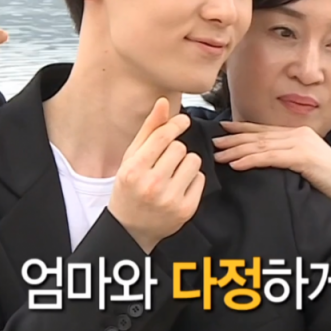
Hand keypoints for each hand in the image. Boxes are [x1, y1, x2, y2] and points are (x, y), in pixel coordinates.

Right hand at [107, 98, 205, 252]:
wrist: (130, 228)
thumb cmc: (129, 188)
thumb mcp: (131, 158)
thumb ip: (149, 130)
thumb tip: (164, 102)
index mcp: (134, 169)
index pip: (162, 137)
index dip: (176, 124)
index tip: (183, 121)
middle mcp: (152, 185)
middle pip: (180, 148)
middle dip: (175, 150)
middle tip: (165, 162)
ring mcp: (170, 199)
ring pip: (193, 161)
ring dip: (186, 163)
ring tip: (173, 173)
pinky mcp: (186, 209)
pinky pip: (200, 179)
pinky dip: (193, 180)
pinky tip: (179, 187)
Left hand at [213, 121, 330, 204]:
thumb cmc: (328, 181)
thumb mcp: (306, 164)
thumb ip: (289, 157)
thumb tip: (267, 159)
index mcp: (299, 134)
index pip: (265, 130)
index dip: (243, 128)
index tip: (223, 128)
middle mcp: (299, 134)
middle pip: (259, 136)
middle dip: (234, 139)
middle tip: (214, 143)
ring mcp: (301, 144)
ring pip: (261, 146)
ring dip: (237, 151)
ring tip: (219, 156)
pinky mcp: (302, 157)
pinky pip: (270, 157)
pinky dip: (251, 160)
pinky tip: (236, 164)